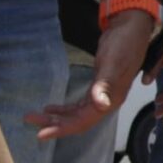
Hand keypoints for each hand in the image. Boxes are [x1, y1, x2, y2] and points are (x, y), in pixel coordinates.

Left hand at [28, 12, 155, 139]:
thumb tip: (101, 105)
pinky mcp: (98, 86)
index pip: (83, 122)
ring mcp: (102, 95)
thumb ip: (105, 85)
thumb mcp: (113, 63)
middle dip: (54, 124)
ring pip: (77, 114)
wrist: (132, 28)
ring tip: (36, 116)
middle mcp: (107, 102)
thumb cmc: (123, 44)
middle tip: (30, 120)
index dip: (62, 129)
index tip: (41, 133)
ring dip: (57, 117)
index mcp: (111, 100)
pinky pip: (79, 105)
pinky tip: (52, 108)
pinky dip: (65, 109)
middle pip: (77, 121)